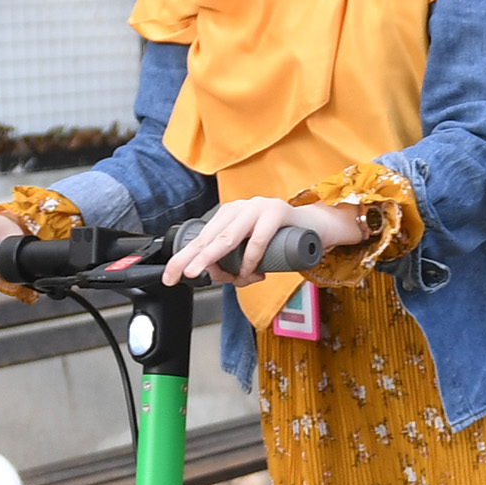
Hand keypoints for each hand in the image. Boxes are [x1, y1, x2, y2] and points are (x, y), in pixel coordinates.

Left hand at [163, 193, 365, 284]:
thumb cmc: (280, 243)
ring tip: (202, 274)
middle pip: (208, 237)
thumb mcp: (251, 252)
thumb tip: (215, 278)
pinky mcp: (276, 212)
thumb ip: (234, 263)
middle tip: (181, 275)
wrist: (315, 228)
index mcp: (228, 216)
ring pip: (228, 237)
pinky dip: (251, 258)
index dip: (184, 258)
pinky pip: (258, 239)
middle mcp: (239, 208)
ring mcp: (257, 207)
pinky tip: (249, 272)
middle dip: (192, 259)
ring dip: (213, 258)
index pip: (201, 238)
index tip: (170, 276)